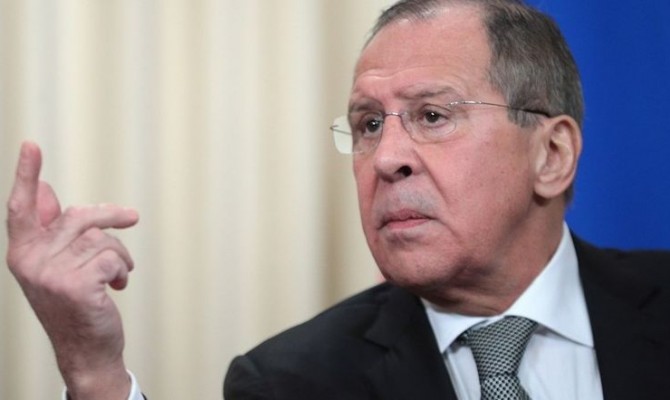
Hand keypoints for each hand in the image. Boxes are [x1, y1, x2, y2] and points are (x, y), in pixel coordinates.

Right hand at [6, 142, 138, 398]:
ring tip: (118, 272)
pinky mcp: (75, 285)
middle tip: (131, 217)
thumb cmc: (74, 302)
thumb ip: (49, 230)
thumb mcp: (57, 265)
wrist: (86, 348)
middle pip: (79, 216)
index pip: (20, 208)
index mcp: (22, 252)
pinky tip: (118, 286)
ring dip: (119, 253)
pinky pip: (112, 256)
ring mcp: (50, 274)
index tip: (31, 145)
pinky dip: (123, 268)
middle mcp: (29, 261)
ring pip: (101, 237)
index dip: (26, 175)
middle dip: (111, 218)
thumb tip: (45, 189)